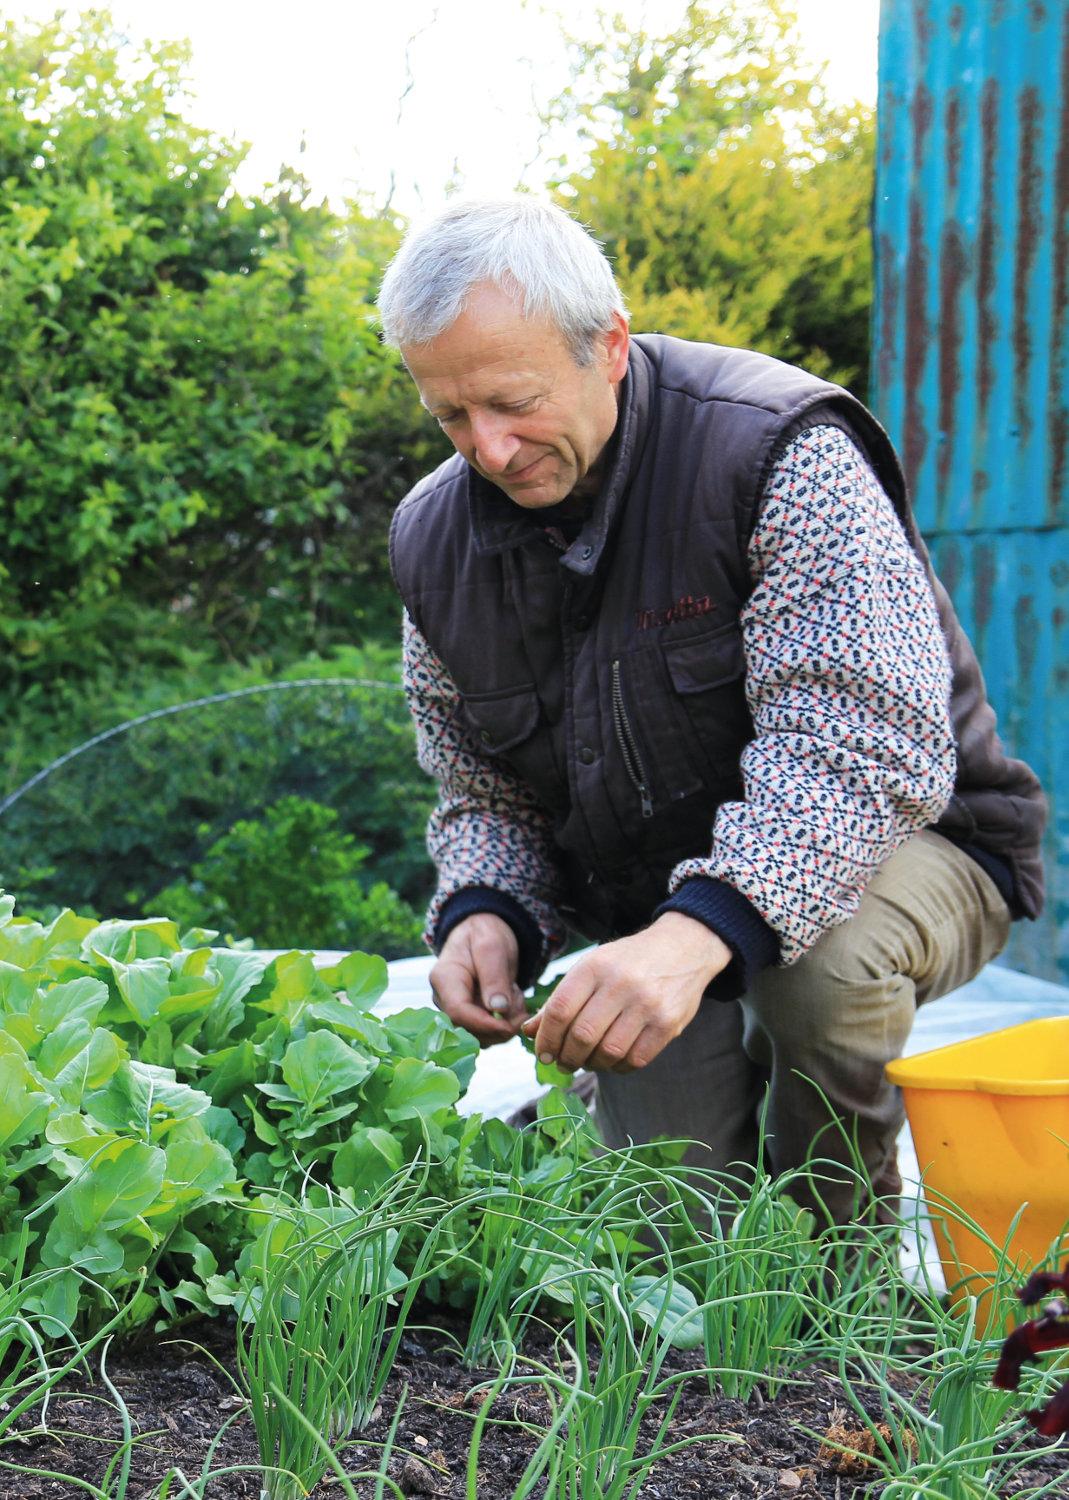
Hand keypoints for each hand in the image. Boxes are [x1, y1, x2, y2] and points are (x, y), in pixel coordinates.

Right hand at [429, 912, 527, 1045]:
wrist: (482, 933)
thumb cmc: (485, 934)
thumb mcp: (492, 947)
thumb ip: (494, 976)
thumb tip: (498, 1009)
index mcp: (444, 979)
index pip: (458, 1012)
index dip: (484, 1024)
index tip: (510, 1024)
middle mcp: (444, 999)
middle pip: (468, 1029)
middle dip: (500, 1025)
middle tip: (519, 1000)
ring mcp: (455, 1011)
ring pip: (481, 1036)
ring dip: (506, 1024)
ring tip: (515, 994)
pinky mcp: (469, 1018)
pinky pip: (488, 1033)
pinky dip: (506, 1023)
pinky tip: (512, 1001)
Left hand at [522, 914, 730, 1072]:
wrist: (684, 947)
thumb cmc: (628, 961)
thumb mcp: (591, 967)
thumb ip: (561, 999)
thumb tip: (529, 1031)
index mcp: (595, 966)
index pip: (559, 1010)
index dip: (546, 1039)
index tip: (543, 1054)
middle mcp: (620, 984)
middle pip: (581, 1035)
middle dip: (567, 1057)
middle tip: (564, 1062)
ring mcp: (647, 1005)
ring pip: (608, 1052)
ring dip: (593, 1064)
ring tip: (589, 1060)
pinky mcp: (668, 1024)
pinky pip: (636, 1060)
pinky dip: (619, 1067)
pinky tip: (614, 1060)